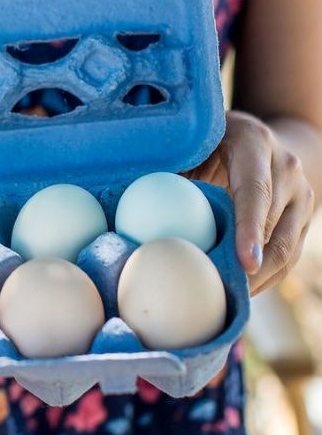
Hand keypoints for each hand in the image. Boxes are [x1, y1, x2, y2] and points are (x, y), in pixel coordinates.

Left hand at [186, 111, 314, 294]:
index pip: (255, 191)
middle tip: (222, 292)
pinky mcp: (303, 217)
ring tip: (228, 299)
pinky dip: (265, 277)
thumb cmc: (205, 141)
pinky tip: (238, 291)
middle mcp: (286, 168)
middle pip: (276, 227)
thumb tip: (131, 204)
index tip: (244, 263)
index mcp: (255, 144)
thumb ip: (168, 167)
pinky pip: (289, 255)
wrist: (253, 135)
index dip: (250, 228)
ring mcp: (301, 194)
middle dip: (253, 268)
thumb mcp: (188, 141)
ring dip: (260, 279)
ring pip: (288, 248)